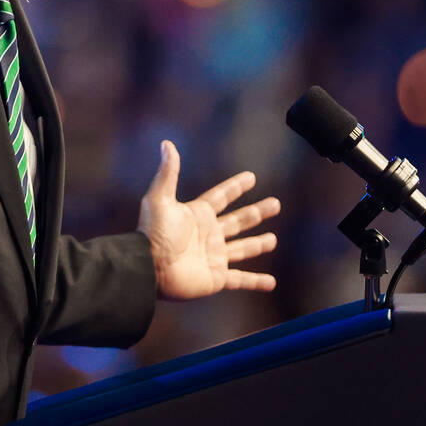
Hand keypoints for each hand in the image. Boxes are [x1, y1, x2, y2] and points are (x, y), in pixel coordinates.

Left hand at [137, 141, 279, 300]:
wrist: (149, 267)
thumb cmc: (153, 234)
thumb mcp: (159, 199)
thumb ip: (168, 173)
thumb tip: (167, 143)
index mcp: (197, 214)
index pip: (221, 197)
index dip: (235, 187)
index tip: (251, 177)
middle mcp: (208, 234)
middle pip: (238, 221)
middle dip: (257, 213)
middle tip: (276, 204)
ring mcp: (213, 256)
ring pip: (242, 248)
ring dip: (258, 244)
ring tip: (273, 240)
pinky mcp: (216, 277)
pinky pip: (241, 279)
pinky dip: (256, 282)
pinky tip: (271, 282)